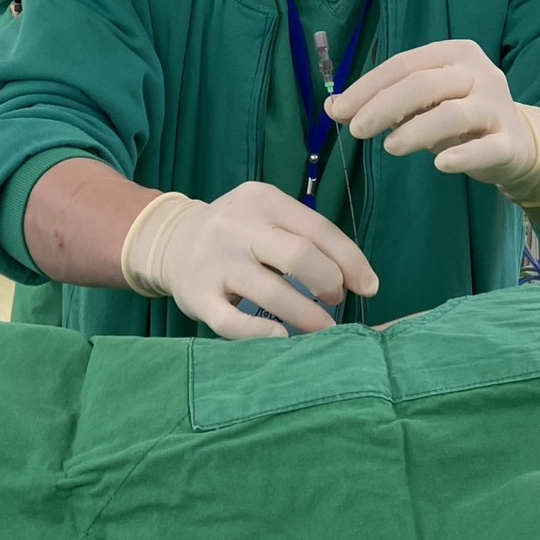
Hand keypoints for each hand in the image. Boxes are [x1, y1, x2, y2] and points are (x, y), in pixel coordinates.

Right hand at [120, 183, 377, 339]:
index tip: (368, 287)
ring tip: (322, 329)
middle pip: (299, 256)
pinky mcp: (197, 295)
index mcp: (263, 200)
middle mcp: (237, 225)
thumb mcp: (268, 216)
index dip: (351, 261)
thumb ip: (308, 238)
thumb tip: (363, 280)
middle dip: (329, 284)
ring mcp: (214, 261)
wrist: (171, 240)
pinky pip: (233, 322)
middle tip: (335, 301)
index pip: (318, 229)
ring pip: (271, 292)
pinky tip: (283, 339)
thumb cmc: (238, 233)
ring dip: (307, 316)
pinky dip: (262, 334)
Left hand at [326, 39, 539, 207]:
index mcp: (454, 53)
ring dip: (416, 130)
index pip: (403, 64)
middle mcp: (478, 73)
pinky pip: (485, 148)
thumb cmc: (460, 115)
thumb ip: (386, 100)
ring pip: (452, 114)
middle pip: (423, 84)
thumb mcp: (424, 101)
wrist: (518, 142)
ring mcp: (497, 106)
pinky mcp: (509, 141)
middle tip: (356, 131)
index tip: (338, 110)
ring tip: (390, 148)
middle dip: (383, 106)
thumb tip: (334, 107)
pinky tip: (440, 165)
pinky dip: (462, 156)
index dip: (367, 87)